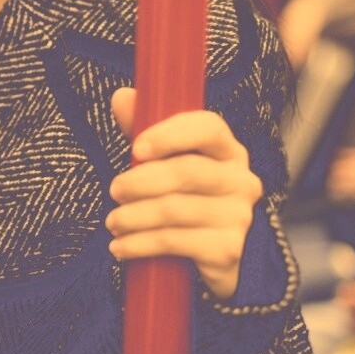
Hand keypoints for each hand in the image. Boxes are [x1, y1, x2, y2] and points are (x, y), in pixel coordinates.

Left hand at [105, 87, 263, 299]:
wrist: (210, 257)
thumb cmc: (183, 198)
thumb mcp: (164, 163)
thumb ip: (143, 130)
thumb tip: (122, 96)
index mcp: (228, 150)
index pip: (208, 128)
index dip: (170, 134)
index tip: (136, 148)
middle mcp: (242, 180)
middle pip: (187, 171)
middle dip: (141, 180)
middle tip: (113, 190)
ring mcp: (239, 216)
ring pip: (175, 209)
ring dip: (133, 217)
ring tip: (112, 223)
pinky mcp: (228, 250)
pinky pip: (175, 241)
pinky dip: (140, 244)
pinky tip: (120, 247)